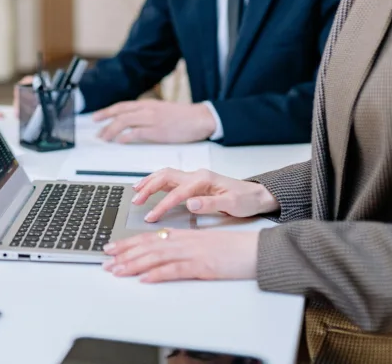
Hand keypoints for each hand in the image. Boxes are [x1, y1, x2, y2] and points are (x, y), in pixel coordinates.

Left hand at [93, 100, 216, 142]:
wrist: (200, 118)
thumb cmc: (184, 116)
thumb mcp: (162, 110)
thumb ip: (148, 113)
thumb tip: (134, 121)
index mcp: (148, 104)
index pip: (122, 106)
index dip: (107, 111)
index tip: (96, 117)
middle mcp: (147, 109)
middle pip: (119, 113)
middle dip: (104, 121)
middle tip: (96, 131)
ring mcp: (151, 119)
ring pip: (124, 122)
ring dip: (111, 130)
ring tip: (104, 138)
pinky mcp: (157, 131)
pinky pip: (136, 133)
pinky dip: (125, 137)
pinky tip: (119, 142)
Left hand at [102, 229, 259, 281]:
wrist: (254, 250)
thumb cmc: (230, 249)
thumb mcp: (202, 244)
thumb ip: (181, 247)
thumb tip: (161, 254)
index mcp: (183, 235)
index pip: (150, 238)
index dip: (128, 243)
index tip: (111, 248)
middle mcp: (184, 241)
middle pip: (148, 246)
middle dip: (124, 254)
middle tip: (106, 261)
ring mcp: (193, 253)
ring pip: (156, 257)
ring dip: (134, 264)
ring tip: (117, 270)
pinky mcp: (202, 267)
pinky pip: (175, 270)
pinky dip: (158, 274)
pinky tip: (145, 279)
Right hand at [131, 168, 278, 221]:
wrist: (256, 195)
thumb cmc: (245, 200)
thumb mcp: (232, 205)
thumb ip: (210, 204)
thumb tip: (190, 203)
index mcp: (204, 180)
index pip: (177, 192)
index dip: (162, 205)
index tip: (152, 216)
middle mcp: (196, 175)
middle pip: (165, 177)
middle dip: (148, 188)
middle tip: (136, 201)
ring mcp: (194, 178)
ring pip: (165, 175)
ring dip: (149, 182)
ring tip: (135, 192)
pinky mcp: (193, 183)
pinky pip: (170, 179)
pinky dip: (156, 182)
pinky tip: (148, 187)